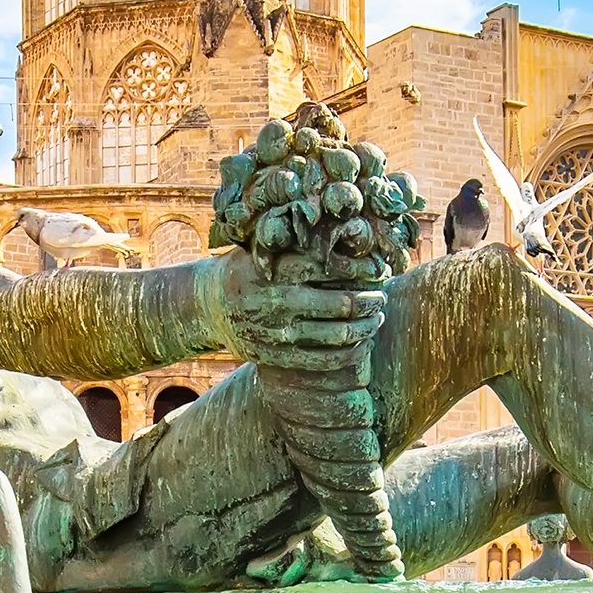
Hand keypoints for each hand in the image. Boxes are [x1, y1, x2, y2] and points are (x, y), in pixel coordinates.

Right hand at [217, 248, 385, 364]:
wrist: (210, 305)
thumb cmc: (249, 269)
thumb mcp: (266, 248)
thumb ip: (300, 244)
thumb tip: (350, 231)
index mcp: (279, 268)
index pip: (333, 267)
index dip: (363, 268)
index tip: (379, 268)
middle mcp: (279, 301)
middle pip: (343, 303)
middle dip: (371, 300)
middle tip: (382, 296)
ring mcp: (278, 332)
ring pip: (338, 334)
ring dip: (366, 327)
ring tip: (376, 317)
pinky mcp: (277, 356)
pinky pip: (324, 361)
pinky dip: (350, 353)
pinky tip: (361, 343)